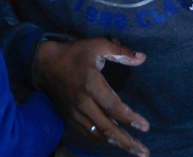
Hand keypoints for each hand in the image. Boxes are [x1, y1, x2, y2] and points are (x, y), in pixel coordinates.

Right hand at [34, 38, 149, 156]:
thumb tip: (142, 58)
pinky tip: (114, 143)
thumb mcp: (98, 45)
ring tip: (134, 150)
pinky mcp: (69, 118)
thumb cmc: (75, 53)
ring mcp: (74, 113)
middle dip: (127, 142)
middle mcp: (82, 103)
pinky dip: (102, 140)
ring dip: (116, 144)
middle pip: (107, 128)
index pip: (114, 107)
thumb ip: (120, 52)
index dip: (130, 118)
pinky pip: (88, 134)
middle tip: (144, 152)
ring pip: (97, 135)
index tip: (146, 127)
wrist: (46, 63)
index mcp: (91, 85)